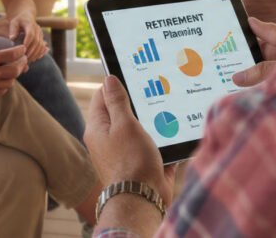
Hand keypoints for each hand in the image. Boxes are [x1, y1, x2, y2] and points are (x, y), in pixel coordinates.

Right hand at [0, 27, 27, 98]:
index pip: (12, 55)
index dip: (21, 51)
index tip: (22, 48)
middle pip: (16, 69)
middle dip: (22, 63)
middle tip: (23, 59)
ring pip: (11, 82)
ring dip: (15, 75)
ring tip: (15, 69)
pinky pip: (2, 91)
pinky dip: (6, 85)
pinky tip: (5, 81)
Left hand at [8, 12, 46, 61]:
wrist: (26, 17)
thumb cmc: (18, 21)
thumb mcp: (13, 23)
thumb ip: (13, 30)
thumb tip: (12, 39)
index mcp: (30, 24)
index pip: (30, 34)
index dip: (27, 43)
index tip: (22, 50)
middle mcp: (37, 29)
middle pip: (36, 42)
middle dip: (30, 51)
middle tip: (24, 59)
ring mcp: (41, 34)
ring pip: (40, 45)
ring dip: (35, 54)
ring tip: (27, 61)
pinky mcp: (42, 38)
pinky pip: (42, 47)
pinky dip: (39, 54)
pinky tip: (33, 59)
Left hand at [85, 76, 174, 205]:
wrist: (143, 200)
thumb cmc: (131, 161)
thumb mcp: (124, 124)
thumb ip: (117, 101)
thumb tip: (109, 79)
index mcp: (98, 128)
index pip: (101, 97)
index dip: (115, 84)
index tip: (134, 75)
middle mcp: (108, 141)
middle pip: (122, 113)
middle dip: (138, 103)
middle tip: (155, 91)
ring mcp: (125, 154)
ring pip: (140, 130)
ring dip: (153, 123)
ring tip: (169, 109)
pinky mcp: (142, 165)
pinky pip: (153, 147)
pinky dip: (163, 141)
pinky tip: (177, 131)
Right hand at [232, 17, 275, 86]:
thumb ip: (260, 70)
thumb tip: (237, 77)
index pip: (267, 31)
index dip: (252, 27)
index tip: (236, 24)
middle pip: (261, 51)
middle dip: (245, 55)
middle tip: (225, 56)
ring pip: (262, 68)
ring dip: (248, 72)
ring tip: (229, 74)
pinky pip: (266, 82)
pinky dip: (255, 85)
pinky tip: (242, 88)